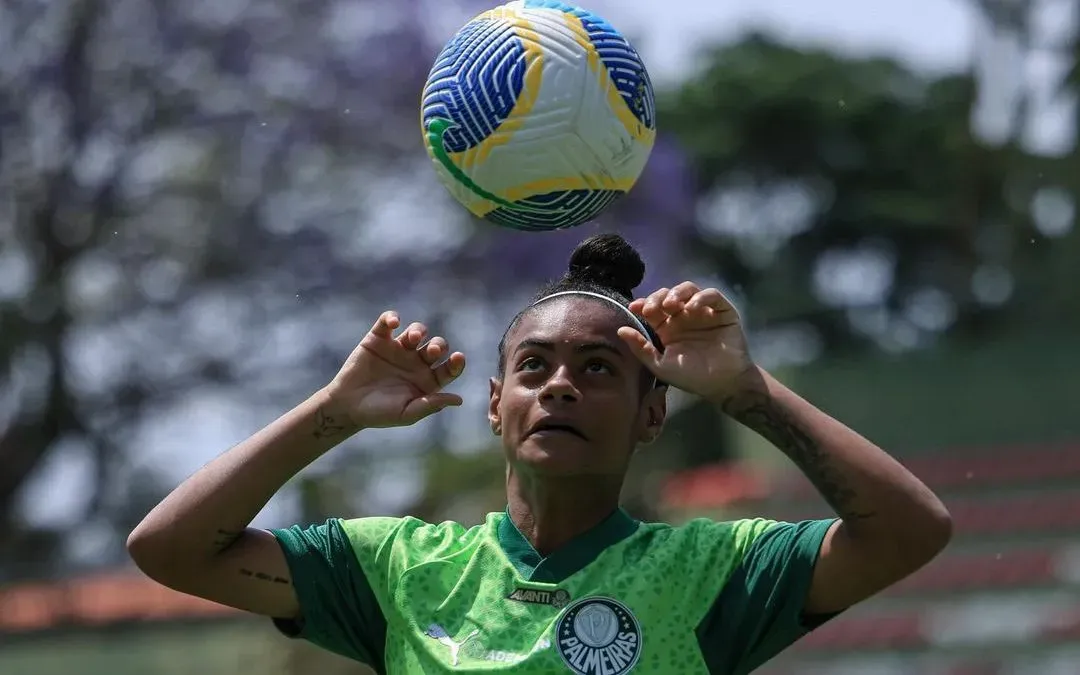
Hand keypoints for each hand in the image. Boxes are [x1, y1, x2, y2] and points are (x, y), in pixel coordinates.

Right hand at [325, 311, 465, 428]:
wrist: (347, 406)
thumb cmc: (379, 414)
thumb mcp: (406, 413)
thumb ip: (430, 405)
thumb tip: (459, 400)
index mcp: (428, 380)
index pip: (449, 368)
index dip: (456, 362)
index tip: (458, 358)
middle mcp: (417, 361)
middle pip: (437, 346)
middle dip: (438, 345)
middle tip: (431, 352)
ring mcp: (398, 348)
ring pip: (417, 330)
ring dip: (419, 330)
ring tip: (413, 338)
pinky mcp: (378, 339)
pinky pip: (387, 321)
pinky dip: (391, 317)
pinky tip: (393, 322)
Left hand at [617, 282, 752, 401]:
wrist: (723, 384)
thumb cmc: (691, 376)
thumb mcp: (660, 365)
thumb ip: (641, 348)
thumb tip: (620, 330)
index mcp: (667, 327)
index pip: (653, 307)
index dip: (643, 303)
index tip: (636, 308)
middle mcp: (684, 316)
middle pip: (668, 295)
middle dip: (657, 297)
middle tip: (653, 308)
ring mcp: (703, 311)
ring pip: (688, 289)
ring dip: (677, 292)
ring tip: (672, 305)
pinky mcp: (723, 310)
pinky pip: (712, 295)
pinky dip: (701, 297)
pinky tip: (692, 308)